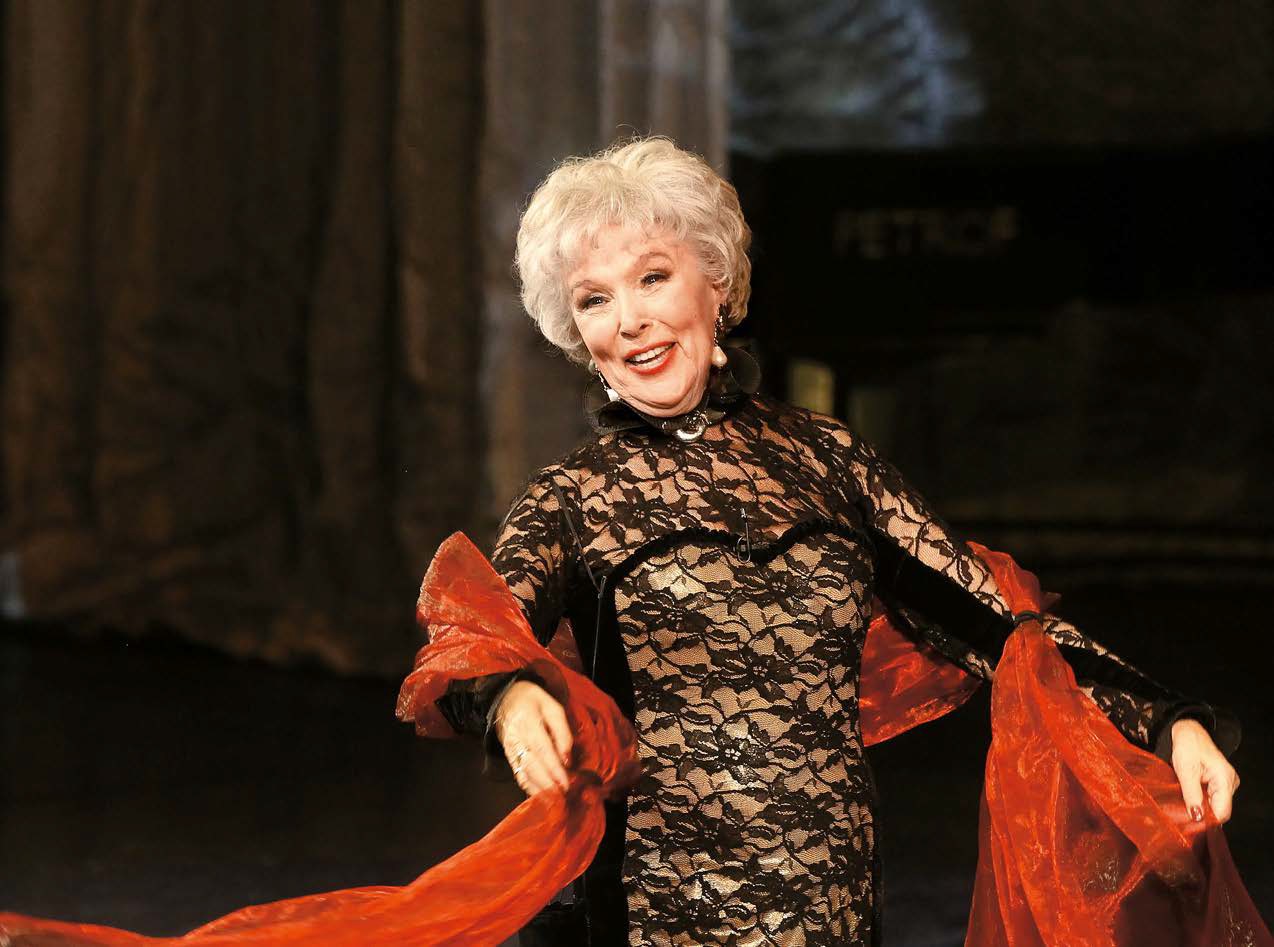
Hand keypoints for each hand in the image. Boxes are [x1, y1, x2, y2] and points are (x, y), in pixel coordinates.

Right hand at [493, 680, 573, 795]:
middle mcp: (516, 738)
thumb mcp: (552, 706)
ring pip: (523, 773)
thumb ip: (562, 730)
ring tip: (553, 801)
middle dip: (547, 783)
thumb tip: (567, 757)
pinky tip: (540, 796)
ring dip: (538, 789)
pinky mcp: (508, 755)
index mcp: (528, 722)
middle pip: (532, 765)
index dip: (554, 768)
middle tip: (562, 797)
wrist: (503, 697)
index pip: (542, 749)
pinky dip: (528, 787)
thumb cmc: (532, 700)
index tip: (565, 783)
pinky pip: (517, 774)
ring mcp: (510, 749)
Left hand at [1171, 718, 1239, 823]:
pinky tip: (1189, 797)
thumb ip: (1191, 794)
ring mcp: (1225, 783)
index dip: (1207, 820)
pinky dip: (1200, 799)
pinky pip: (1211, 798)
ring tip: (1184, 803)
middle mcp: (1230, 782)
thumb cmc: (1187, 745)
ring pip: (1214, 805)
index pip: (1222, 811)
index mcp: (1225, 779)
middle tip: (1183, 813)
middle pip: (1218, 810)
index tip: (1191, 823)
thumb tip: (1197, 816)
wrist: (1187, 730)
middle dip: (1202, 813)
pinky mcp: (1218, 783)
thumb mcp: (1185, 770)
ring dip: (1200, 806)